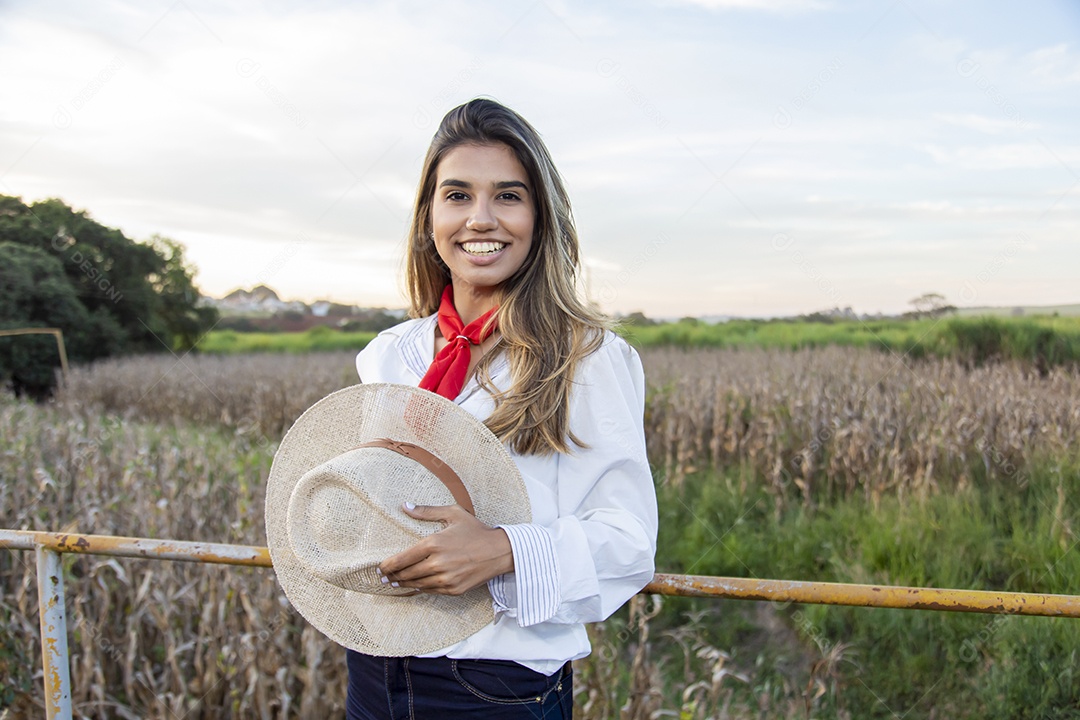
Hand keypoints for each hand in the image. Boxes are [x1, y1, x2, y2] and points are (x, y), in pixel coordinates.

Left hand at [378, 503, 513, 595]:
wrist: (500, 551)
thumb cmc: (476, 530)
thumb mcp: (453, 513)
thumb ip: (427, 511)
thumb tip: (405, 506)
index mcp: (434, 543)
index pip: (402, 559)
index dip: (388, 565)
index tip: (380, 568)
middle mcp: (438, 563)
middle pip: (406, 574)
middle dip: (393, 576)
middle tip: (384, 577)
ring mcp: (446, 579)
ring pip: (417, 585)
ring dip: (403, 584)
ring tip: (395, 583)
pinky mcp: (454, 589)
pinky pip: (431, 591)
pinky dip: (420, 589)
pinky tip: (415, 586)